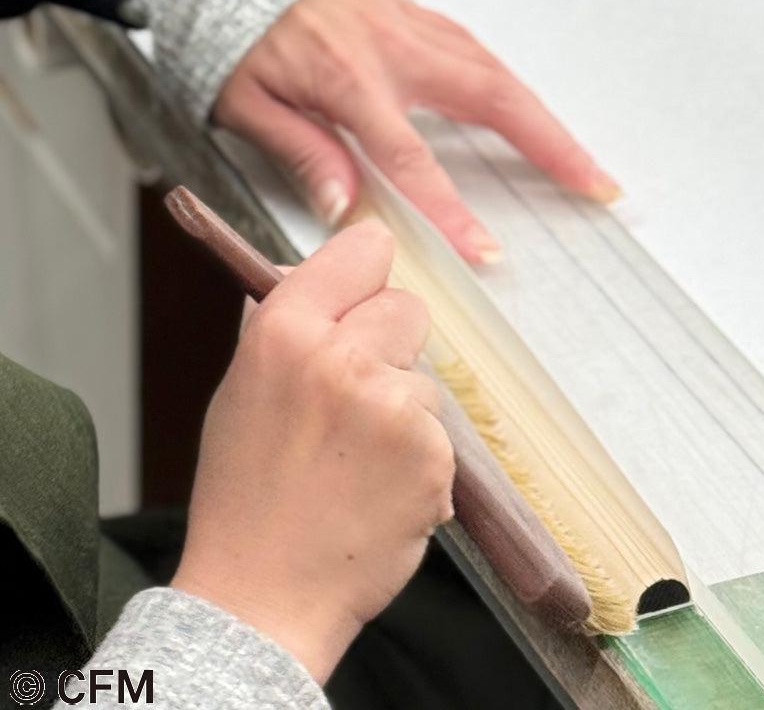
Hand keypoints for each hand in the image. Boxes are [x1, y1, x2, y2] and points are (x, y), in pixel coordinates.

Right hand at [171, 220, 453, 683]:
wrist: (262, 595)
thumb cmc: (247, 495)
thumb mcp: (243, 389)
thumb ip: (283, 323)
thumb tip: (308, 271)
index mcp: (284, 333)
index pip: (364, 249)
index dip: (366, 272)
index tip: (364, 290)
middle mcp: (342, 359)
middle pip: (407, 306)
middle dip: (388, 341)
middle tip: (355, 391)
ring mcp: (394, 408)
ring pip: (425, 377)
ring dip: (402, 407)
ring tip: (357, 456)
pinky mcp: (432, 455)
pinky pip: (439, 432)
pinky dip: (418, 456)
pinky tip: (378, 486)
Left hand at [213, 0, 619, 263]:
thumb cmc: (238, 39)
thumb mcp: (249, 106)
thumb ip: (303, 156)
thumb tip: (347, 211)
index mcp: (350, 81)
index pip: (413, 159)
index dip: (453, 210)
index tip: (487, 251)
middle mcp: (395, 50)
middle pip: (493, 100)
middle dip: (552, 146)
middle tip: (594, 182)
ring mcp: (412, 28)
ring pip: (497, 72)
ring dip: (546, 117)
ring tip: (580, 158)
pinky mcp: (416, 18)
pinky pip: (478, 53)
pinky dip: (512, 85)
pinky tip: (531, 111)